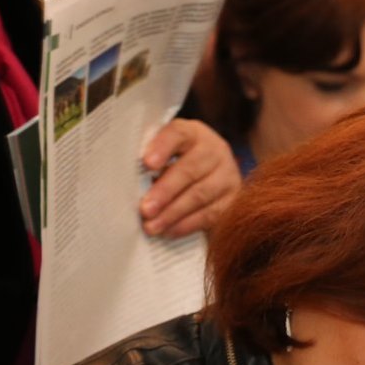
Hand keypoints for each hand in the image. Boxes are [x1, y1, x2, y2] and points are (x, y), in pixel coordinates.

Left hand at [140, 119, 241, 235]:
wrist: (209, 176)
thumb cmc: (174, 164)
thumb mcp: (164, 155)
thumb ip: (151, 164)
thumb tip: (131, 186)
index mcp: (193, 133)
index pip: (178, 134)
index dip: (162, 147)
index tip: (147, 163)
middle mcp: (215, 150)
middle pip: (190, 169)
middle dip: (165, 191)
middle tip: (145, 209)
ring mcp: (228, 175)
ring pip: (200, 195)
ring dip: (173, 213)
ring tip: (152, 226)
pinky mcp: (233, 199)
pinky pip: (210, 214)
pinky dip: (187, 224)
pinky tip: (169, 231)